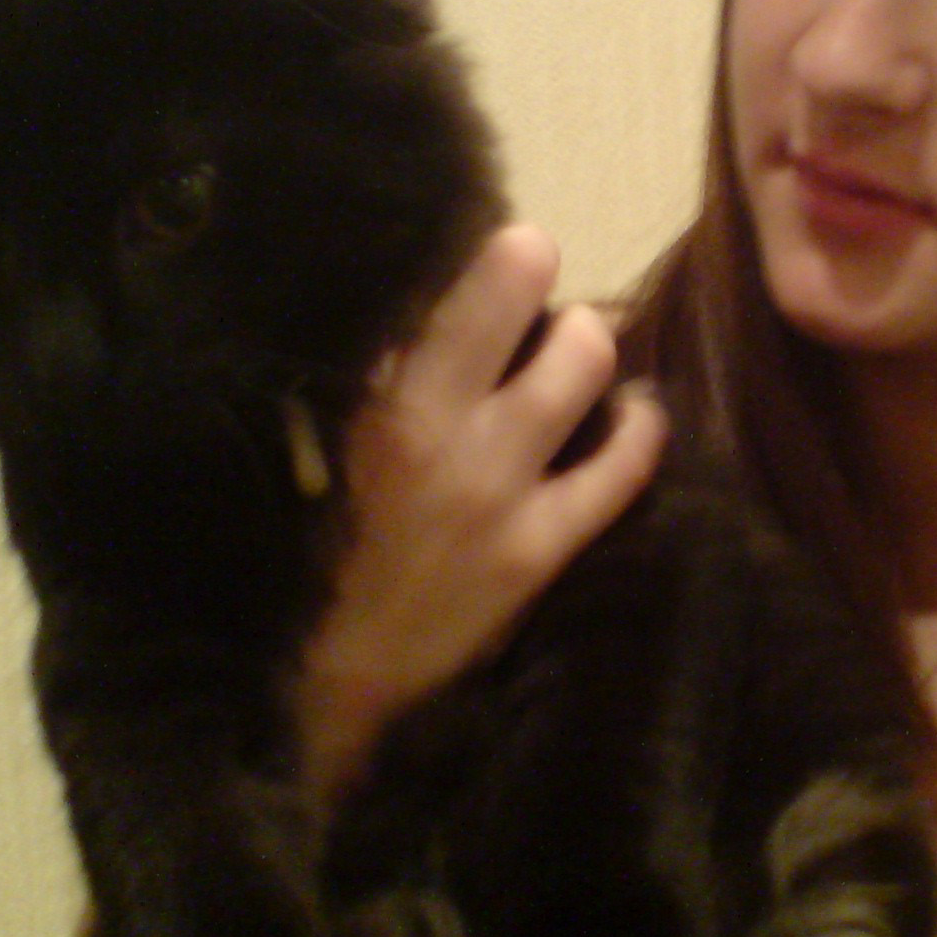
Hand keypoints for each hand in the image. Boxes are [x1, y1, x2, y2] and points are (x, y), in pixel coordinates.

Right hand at [296, 224, 667, 804]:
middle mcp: (434, 424)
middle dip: (528, 275)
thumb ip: (355, 374)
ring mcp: (497, 487)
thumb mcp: (305, 447)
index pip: (435, 276)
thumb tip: (407, 303)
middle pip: (518, 286)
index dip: (474, 248)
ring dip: (583, 341)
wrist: (315, 688)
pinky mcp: (540, 550)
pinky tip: (634, 415)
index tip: (484, 249)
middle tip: (526, 295)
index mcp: (361, 395)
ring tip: (572, 352)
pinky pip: (623, 466)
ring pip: (584, 358)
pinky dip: (638, 427)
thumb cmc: (298, 555)